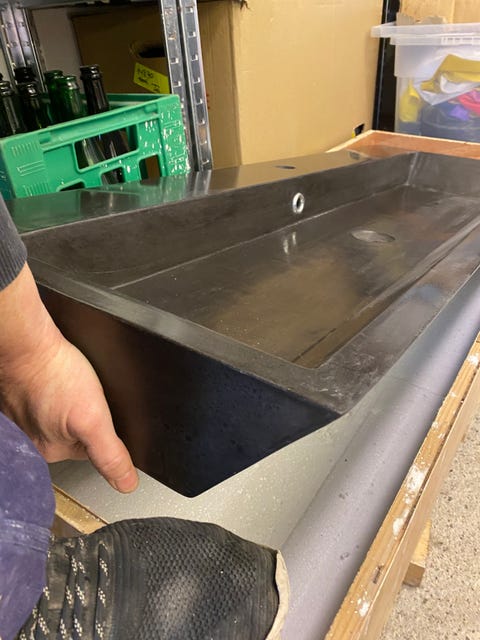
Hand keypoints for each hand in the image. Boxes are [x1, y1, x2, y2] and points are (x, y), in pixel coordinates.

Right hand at [0, 264, 137, 492]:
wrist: (27, 343)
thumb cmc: (54, 374)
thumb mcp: (93, 419)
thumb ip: (109, 453)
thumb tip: (126, 484)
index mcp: (51, 450)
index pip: (93, 451)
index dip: (107, 431)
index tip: (106, 413)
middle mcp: (34, 438)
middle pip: (76, 433)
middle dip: (88, 415)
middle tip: (89, 394)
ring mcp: (25, 415)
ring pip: (60, 415)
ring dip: (71, 402)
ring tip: (75, 385)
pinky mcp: (21, 395)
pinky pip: (46, 399)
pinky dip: (56, 390)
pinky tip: (62, 379)